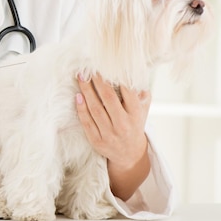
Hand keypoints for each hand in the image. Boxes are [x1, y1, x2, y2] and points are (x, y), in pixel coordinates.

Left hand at [75, 73, 150, 199]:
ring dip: (86, 91)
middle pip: (108, 99)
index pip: (128, 93)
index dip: (116, 78)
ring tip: (81, 78)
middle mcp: (123, 125)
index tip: (107, 66)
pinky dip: (81, 109)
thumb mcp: (143, 110)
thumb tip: (134, 72)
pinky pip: (87, 122)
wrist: (130, 154)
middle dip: (98, 82)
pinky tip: (77, 96)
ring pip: (95, 110)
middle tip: (89, 69)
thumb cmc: (134, 124)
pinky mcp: (97, 141)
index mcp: (136, 115)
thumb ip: (141, 93)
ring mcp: (110, 134)